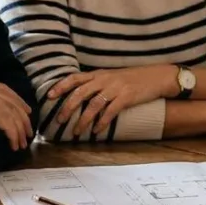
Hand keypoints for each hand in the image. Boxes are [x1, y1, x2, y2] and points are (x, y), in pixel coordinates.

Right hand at [0, 76, 31, 149]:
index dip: (17, 102)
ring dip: (19, 130)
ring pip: (13, 114)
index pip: (5, 91)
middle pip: (13, 102)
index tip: (24, 112)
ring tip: (21, 143)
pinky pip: (8, 123)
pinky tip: (13, 143)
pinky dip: (13, 134)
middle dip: (23, 118)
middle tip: (28, 132)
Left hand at [48, 66, 175, 137]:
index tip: (49, 95)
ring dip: (83, 119)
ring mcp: (116, 87)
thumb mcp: (112, 76)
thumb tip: (80, 95)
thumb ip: (97, 83)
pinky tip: (96, 131)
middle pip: (80, 92)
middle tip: (59, 120)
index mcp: (99, 73)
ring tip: (76, 131)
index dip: (61, 86)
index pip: (75, 77)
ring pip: (94, 104)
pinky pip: (111, 111)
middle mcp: (105, 79)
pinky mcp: (127, 97)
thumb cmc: (133, 78)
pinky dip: (102, 122)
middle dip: (68, 107)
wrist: (157, 77)